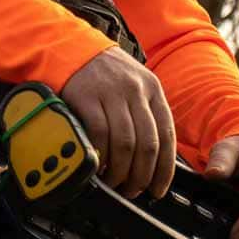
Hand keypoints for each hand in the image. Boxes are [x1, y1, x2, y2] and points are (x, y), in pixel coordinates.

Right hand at [62, 46, 175, 199]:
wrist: (72, 48)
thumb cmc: (105, 74)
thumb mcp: (135, 85)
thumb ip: (146, 114)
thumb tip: (154, 158)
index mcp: (152, 89)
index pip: (166, 136)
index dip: (164, 169)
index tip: (158, 189)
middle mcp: (135, 90)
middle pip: (147, 144)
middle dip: (142, 175)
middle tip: (134, 191)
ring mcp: (111, 93)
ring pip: (125, 144)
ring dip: (121, 172)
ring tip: (115, 183)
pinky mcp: (87, 97)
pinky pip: (99, 134)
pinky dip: (100, 156)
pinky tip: (98, 166)